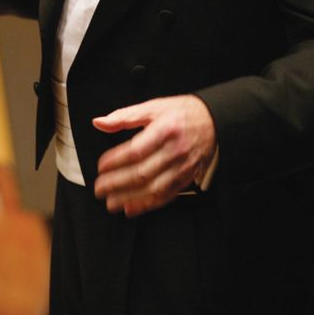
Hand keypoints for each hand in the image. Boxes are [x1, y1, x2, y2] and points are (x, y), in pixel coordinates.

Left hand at [92, 95, 216, 216]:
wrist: (214, 121)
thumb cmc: (182, 114)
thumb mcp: (153, 107)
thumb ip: (124, 116)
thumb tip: (99, 123)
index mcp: (165, 130)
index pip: (136, 150)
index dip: (116, 161)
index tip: (101, 166)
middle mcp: (175, 151)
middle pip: (142, 173)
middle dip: (117, 183)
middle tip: (99, 188)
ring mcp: (182, 167)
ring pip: (153, 188)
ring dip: (130, 198)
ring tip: (111, 202)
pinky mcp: (187, 178)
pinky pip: (166, 196)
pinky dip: (147, 204)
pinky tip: (131, 207)